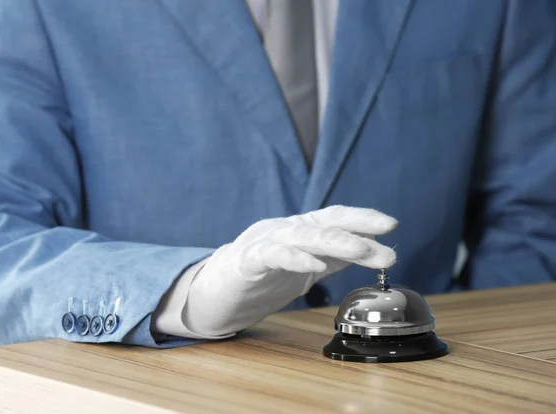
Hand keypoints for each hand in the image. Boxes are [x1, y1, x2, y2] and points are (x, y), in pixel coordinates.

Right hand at [183, 205, 397, 335]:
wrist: (215, 292)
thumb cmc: (262, 278)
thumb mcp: (306, 266)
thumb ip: (334, 257)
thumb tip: (373, 251)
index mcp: (299, 230)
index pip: (334, 218)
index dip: (362, 218)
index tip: (390, 225)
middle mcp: (284, 230)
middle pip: (323, 224)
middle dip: (357, 232)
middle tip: (385, 245)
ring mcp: (264, 243)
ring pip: (302, 235)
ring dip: (334, 242)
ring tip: (361, 250)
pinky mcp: (245, 262)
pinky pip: (271, 255)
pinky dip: (294, 257)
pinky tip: (313, 264)